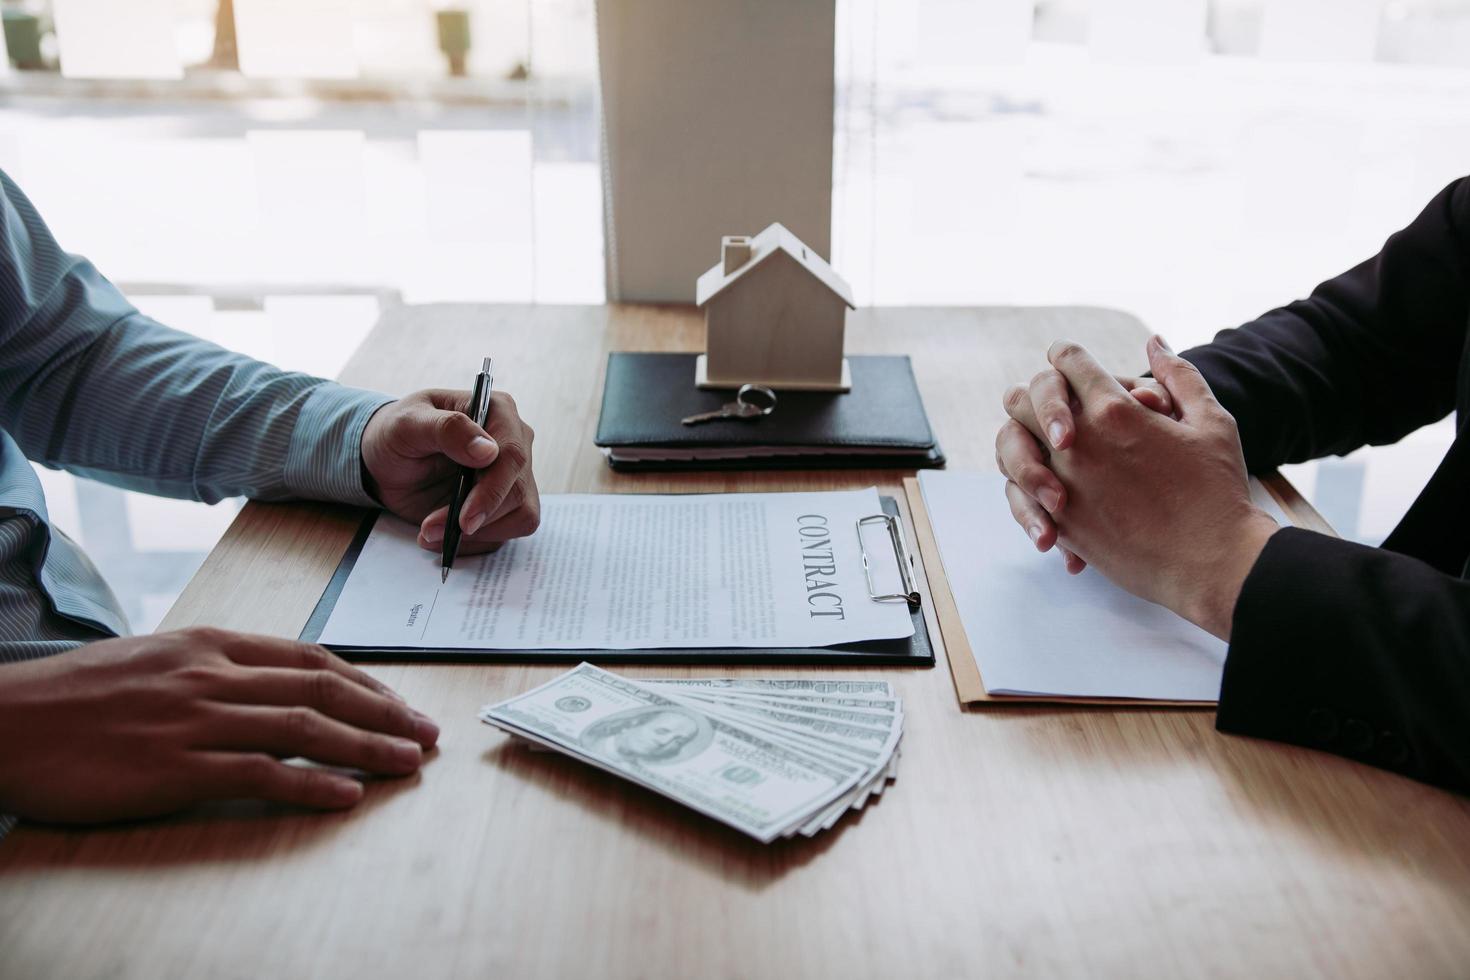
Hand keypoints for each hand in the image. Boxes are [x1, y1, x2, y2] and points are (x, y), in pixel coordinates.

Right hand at [0, 629, 438, 823]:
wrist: (4, 721)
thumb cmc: (78, 696)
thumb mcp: (157, 660)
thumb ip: (216, 669)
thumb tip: (273, 685)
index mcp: (212, 645)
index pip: (312, 660)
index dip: (368, 685)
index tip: (402, 706)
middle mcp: (213, 675)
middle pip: (322, 692)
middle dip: (385, 714)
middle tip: (428, 736)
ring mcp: (195, 720)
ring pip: (303, 729)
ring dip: (367, 747)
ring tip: (409, 764)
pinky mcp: (174, 767)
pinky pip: (259, 773)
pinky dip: (310, 783)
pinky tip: (347, 794)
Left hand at [361, 388, 539, 555]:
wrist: (387, 460)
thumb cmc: (398, 432)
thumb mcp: (408, 423)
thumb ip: (447, 429)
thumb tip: (488, 451)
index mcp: (499, 412)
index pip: (512, 456)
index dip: (493, 491)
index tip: (466, 519)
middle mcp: (515, 443)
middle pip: (517, 492)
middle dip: (477, 519)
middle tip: (430, 530)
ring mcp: (513, 476)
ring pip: (520, 517)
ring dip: (477, 535)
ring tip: (430, 533)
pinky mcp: (503, 505)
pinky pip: (504, 533)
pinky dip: (474, 543)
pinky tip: (441, 537)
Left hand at [997, 337, 1279, 639]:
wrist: (1214, 563)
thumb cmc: (1218, 491)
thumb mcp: (1212, 421)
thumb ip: (1178, 376)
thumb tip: (1153, 342)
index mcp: (1115, 411)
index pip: (1068, 361)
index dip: (1066, 355)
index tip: (1067, 360)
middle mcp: (1079, 443)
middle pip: (1024, 399)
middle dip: (1035, 395)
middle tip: (1047, 402)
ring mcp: (1064, 485)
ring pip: (1011, 446)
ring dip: (1023, 439)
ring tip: (1041, 444)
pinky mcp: (1060, 523)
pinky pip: (1021, 496)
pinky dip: (1028, 487)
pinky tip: (1049, 487)